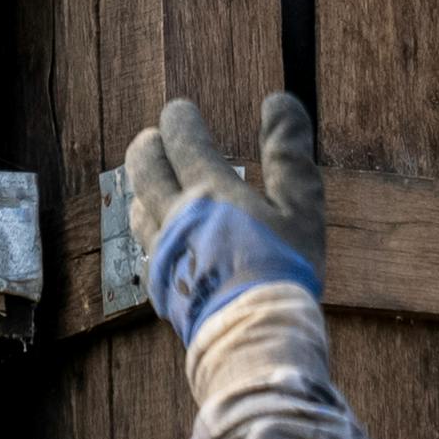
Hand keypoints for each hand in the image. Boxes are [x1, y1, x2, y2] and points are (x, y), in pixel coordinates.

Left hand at [123, 92, 326, 339]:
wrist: (254, 336)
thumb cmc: (284, 268)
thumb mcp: (300, 206)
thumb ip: (288, 152)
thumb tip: (279, 102)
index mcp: (209, 190)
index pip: (180, 138)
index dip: (178, 118)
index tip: (181, 111)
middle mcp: (175, 216)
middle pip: (143, 167)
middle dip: (148, 145)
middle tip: (156, 138)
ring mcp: (164, 253)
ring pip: (137, 207)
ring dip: (144, 187)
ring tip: (157, 184)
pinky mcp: (162, 286)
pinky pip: (145, 246)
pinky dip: (150, 228)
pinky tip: (164, 235)